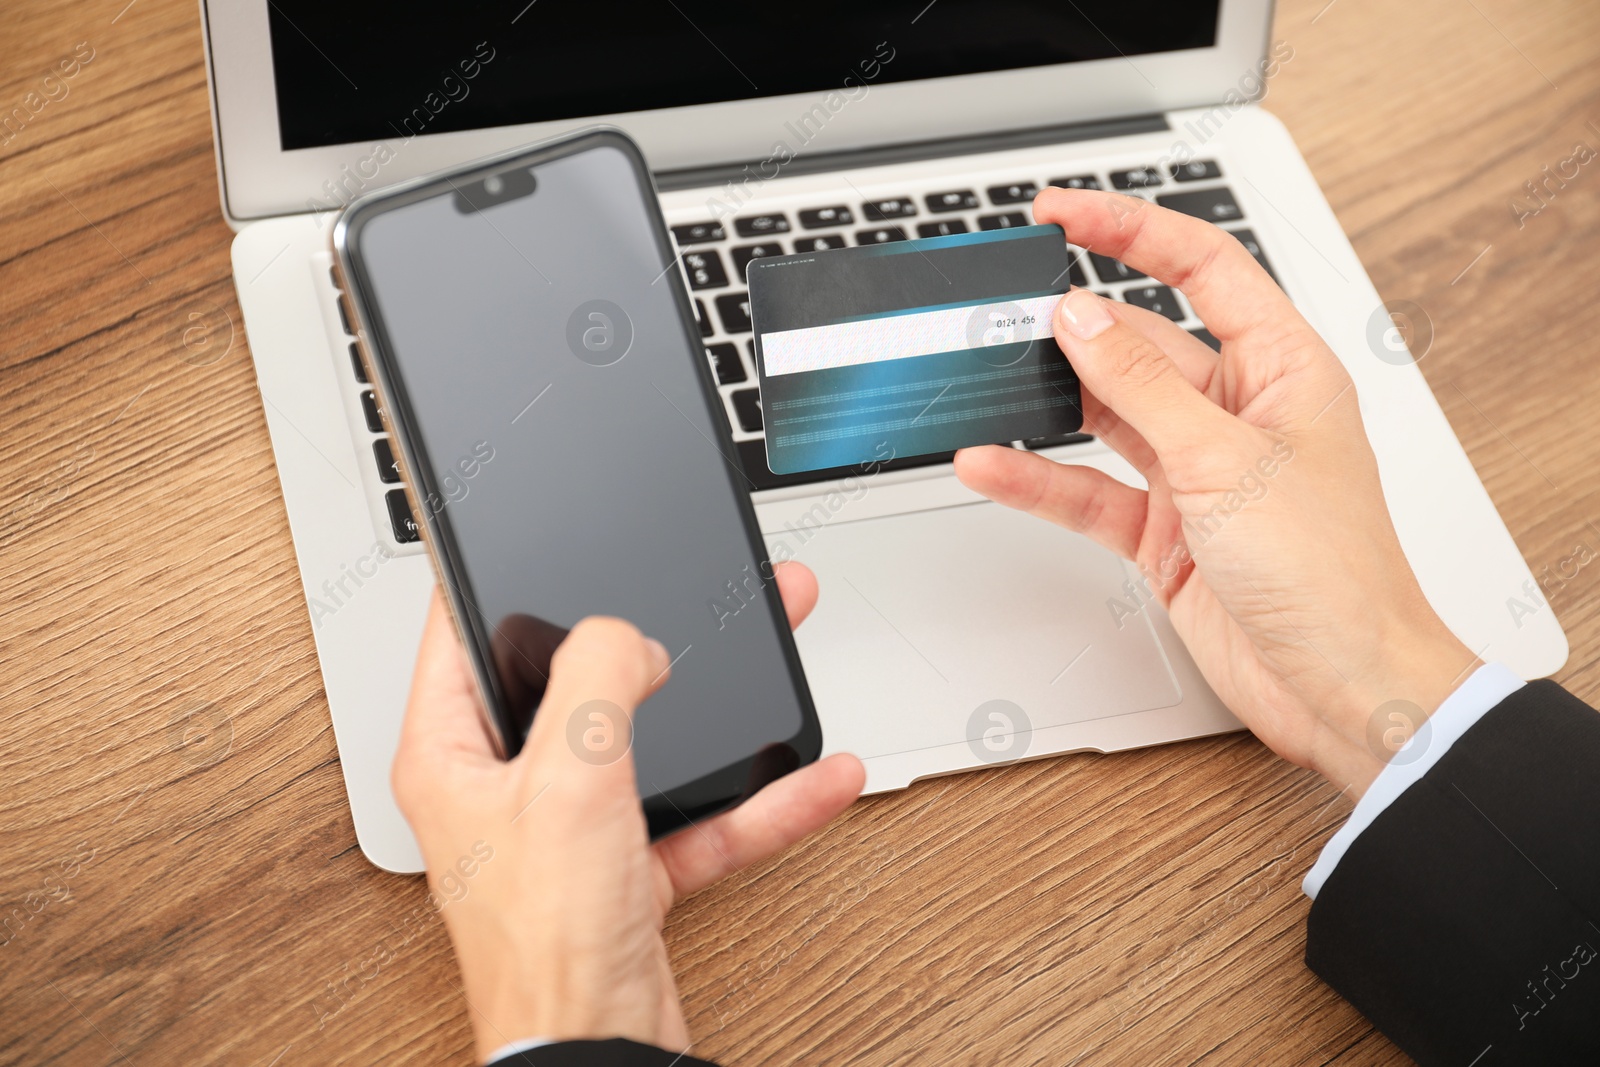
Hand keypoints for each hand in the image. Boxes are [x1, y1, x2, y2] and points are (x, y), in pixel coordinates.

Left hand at [393, 562, 863, 1059]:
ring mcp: (570, 826)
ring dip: (716, 702)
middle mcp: (506, 786)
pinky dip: (758, 799)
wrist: (597, 1055)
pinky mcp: (628, 867)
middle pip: (576, 679)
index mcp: (453, 754)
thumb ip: (597, 682)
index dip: (493, 577)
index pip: (458, 634)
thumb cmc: (544, 947)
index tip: (528, 534)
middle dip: (645, 630)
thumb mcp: (569, 781)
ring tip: (771, 642)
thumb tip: (627, 635)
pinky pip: (699, 814)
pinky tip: (811, 777)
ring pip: (650, 738)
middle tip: (684, 582)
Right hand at [956, 188, 1474, 797]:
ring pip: (1107, 416)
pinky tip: (994, 463)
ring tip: (987, 378)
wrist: (1339, 686)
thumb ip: (1144, 388)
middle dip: (1076, 327)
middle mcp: (1238, 412)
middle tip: (1007, 310)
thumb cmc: (1333, 575)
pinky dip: (1039, 478)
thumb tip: (1084, 319)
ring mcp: (1196, 472)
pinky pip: (1088, 488)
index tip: (1063, 214)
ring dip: (1050, 403)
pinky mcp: (1163, 530)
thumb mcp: (1227, 462)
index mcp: (1283, 369)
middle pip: (1141, 343)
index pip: (1202, 268)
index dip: (1132, 230)